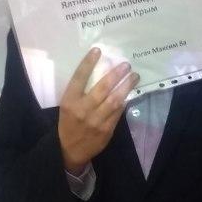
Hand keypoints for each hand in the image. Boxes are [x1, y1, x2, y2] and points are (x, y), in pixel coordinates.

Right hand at [58, 48, 138, 172]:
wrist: (69, 151)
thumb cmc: (68, 124)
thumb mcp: (67, 106)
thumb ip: (80, 93)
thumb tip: (100, 73)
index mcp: (69, 102)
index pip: (78, 78)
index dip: (88, 63)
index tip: (97, 50)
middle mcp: (82, 110)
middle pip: (102, 88)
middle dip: (115, 74)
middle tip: (126, 65)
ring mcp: (95, 121)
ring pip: (114, 100)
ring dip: (126, 86)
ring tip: (134, 76)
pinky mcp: (106, 130)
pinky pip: (118, 112)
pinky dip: (124, 102)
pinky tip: (129, 93)